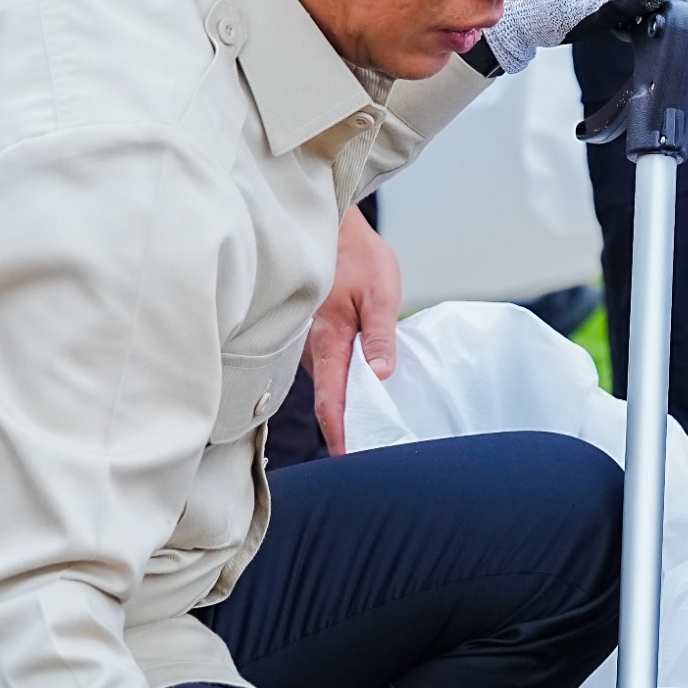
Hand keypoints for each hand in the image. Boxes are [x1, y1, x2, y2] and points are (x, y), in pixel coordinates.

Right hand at [307, 206, 400, 452]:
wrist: (330, 228)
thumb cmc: (357, 257)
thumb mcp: (380, 292)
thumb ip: (380, 335)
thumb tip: (379, 375)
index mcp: (329, 341)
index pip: (331, 400)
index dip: (340, 433)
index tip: (350, 460)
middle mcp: (310, 349)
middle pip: (327, 400)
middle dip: (345, 428)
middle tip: (372, 453)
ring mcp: (307, 344)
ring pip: (326, 385)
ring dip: (345, 405)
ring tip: (372, 429)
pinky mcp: (311, 338)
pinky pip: (326, 369)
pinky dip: (342, 383)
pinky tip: (363, 391)